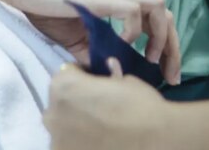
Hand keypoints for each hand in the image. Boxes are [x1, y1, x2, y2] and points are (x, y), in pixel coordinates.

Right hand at [0, 0, 180, 83]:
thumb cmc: (43, 5)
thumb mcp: (75, 36)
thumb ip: (94, 52)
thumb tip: (111, 76)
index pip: (157, 18)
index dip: (167, 46)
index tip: (164, 72)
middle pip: (166, 15)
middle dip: (174, 49)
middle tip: (172, 77)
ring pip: (159, 9)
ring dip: (161, 37)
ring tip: (149, 59)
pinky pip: (133, 10)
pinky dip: (133, 30)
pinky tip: (120, 43)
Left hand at [45, 61, 175, 149]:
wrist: (156, 141)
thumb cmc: (141, 106)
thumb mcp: (126, 82)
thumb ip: (109, 76)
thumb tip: (111, 65)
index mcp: (63, 85)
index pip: (66, 74)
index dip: (83, 77)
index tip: (96, 84)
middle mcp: (52, 112)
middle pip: (60, 103)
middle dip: (76, 104)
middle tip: (100, 111)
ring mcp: (56, 139)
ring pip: (63, 128)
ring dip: (75, 127)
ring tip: (101, 131)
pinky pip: (69, 146)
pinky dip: (80, 144)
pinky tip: (100, 144)